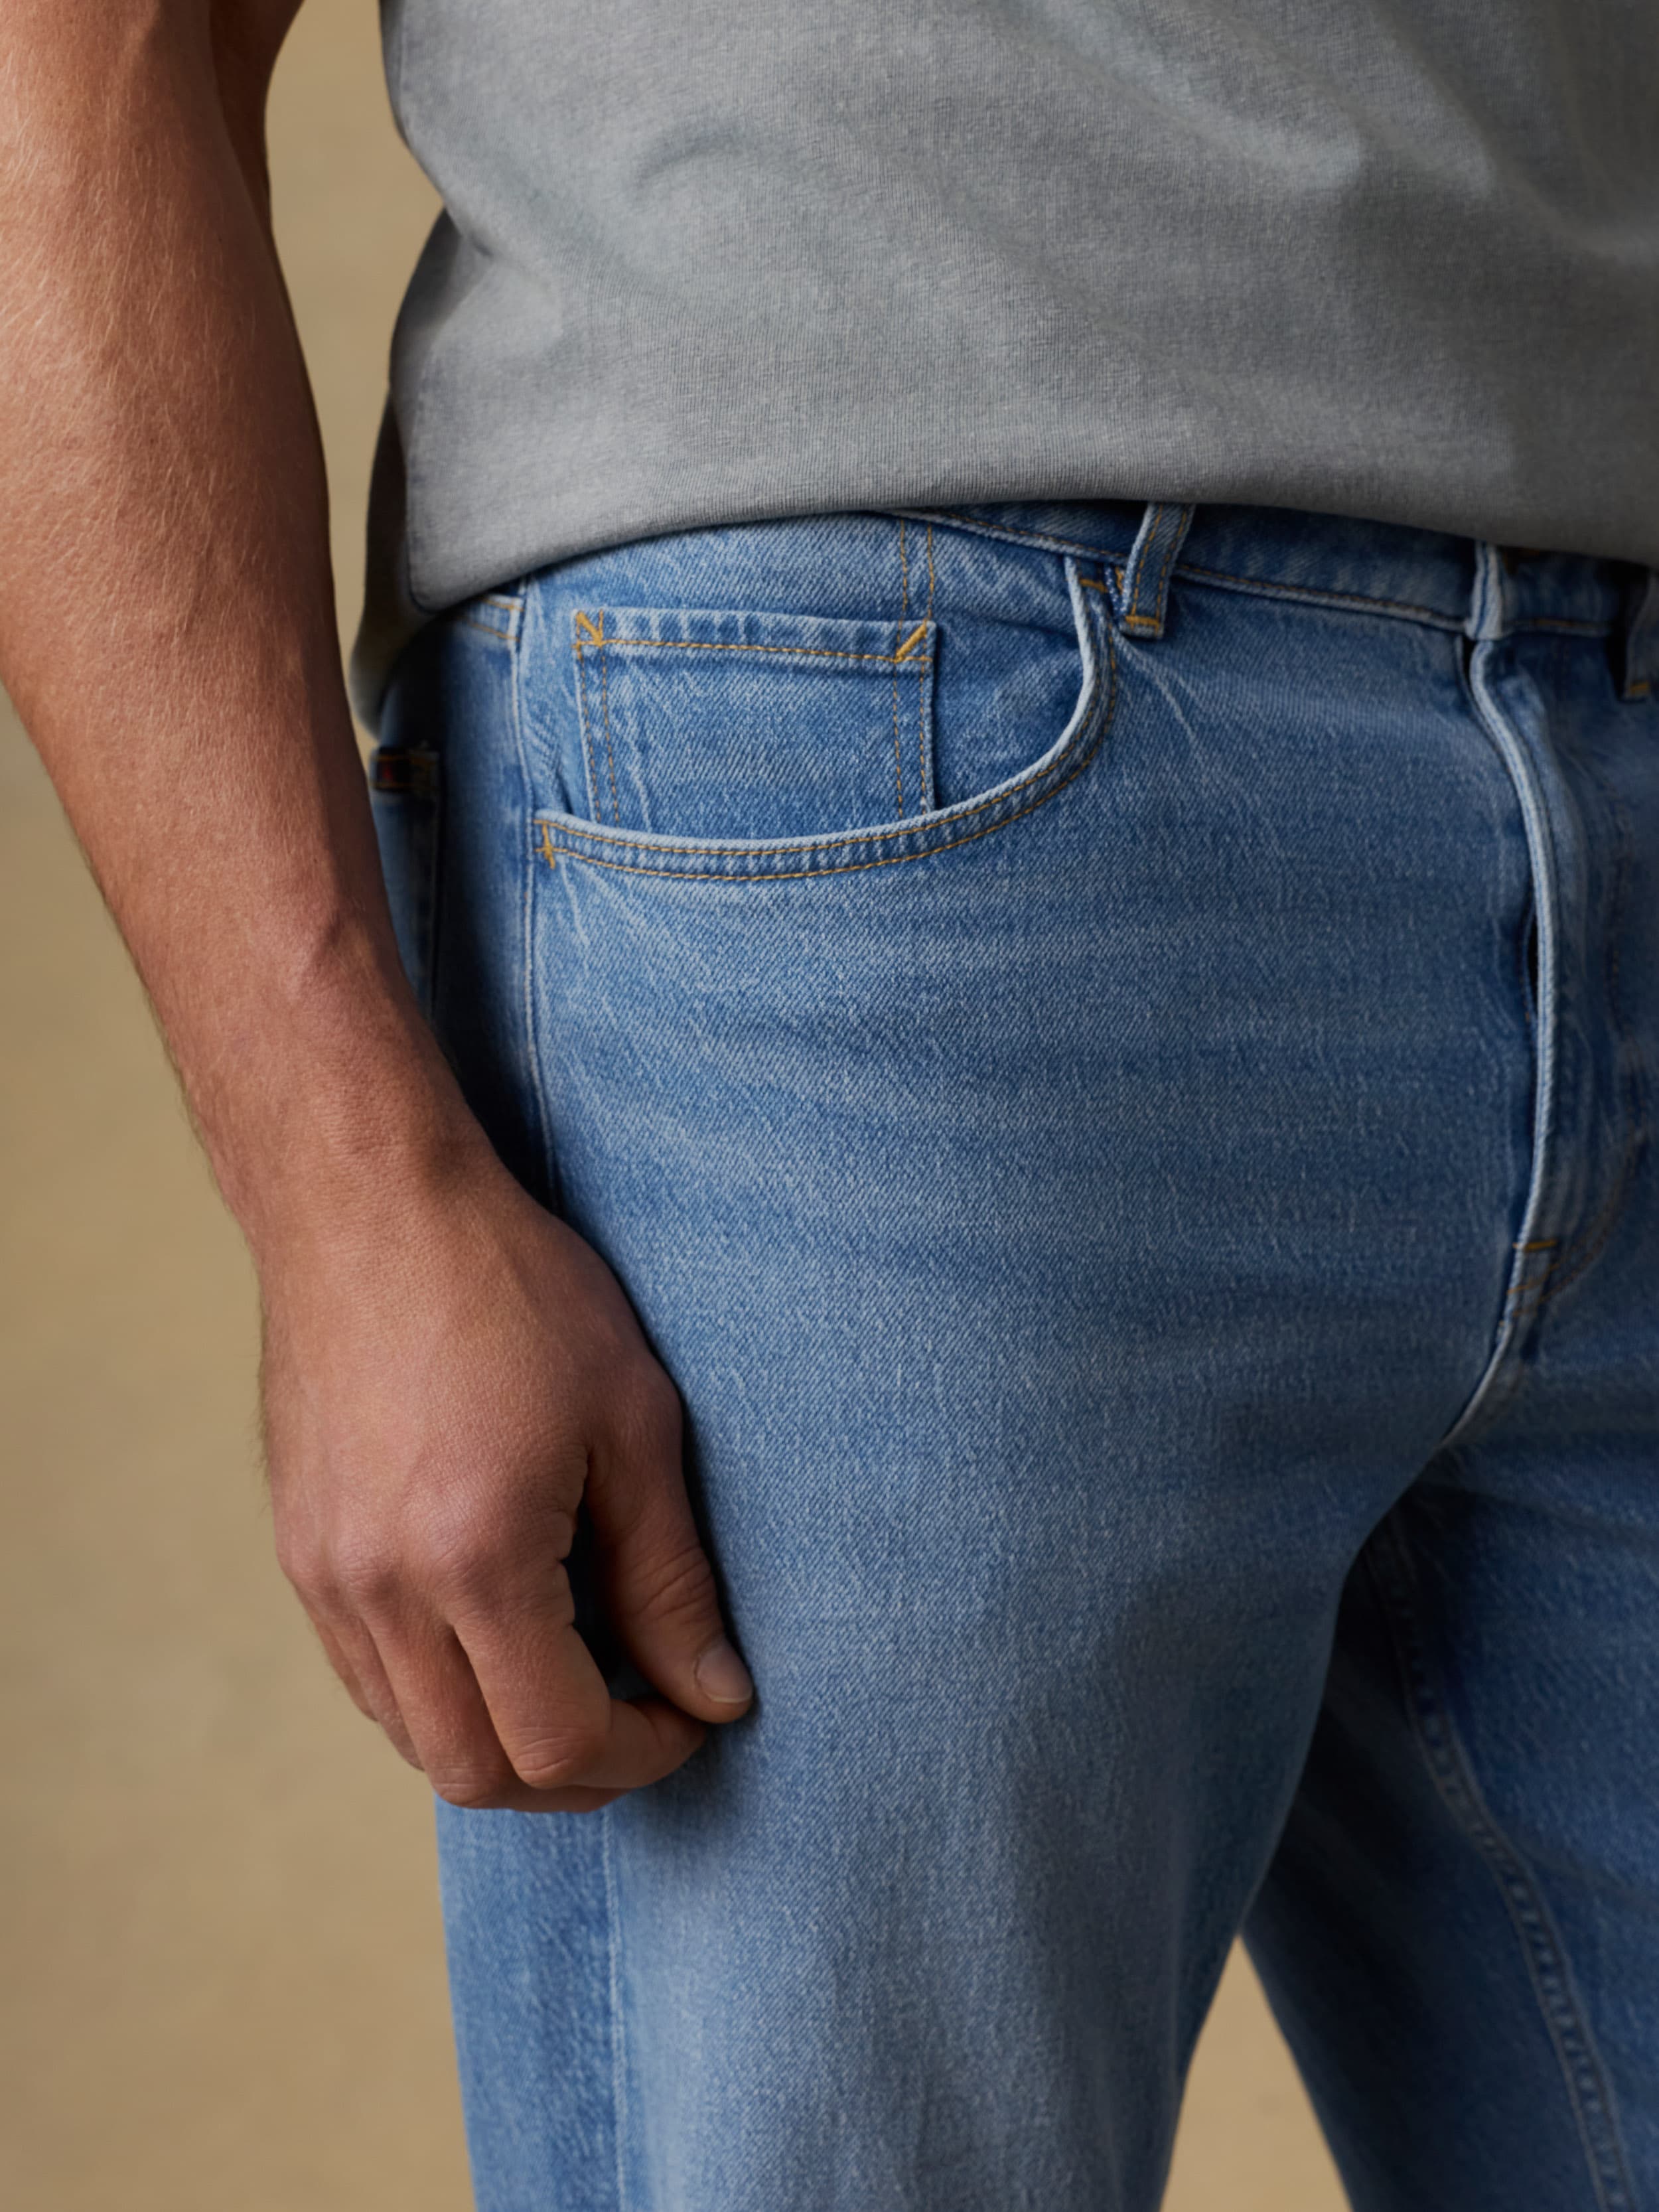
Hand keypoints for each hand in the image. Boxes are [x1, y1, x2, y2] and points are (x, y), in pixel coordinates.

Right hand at [259, 1149, 752, 1811]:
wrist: (367, 1206)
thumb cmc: (515, 1290)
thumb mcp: (632, 1422)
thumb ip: (671, 1578)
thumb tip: (716, 1695)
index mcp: (473, 1558)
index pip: (557, 1741)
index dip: (642, 1751)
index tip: (693, 1710)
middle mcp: (378, 1590)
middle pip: (475, 1772)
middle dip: (574, 1773)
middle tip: (643, 1712)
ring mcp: (323, 1577)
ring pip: (412, 1737)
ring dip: (502, 1739)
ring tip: (578, 1669)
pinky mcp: (298, 1552)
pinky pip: (368, 1677)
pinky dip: (440, 1692)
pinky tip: (500, 1628)